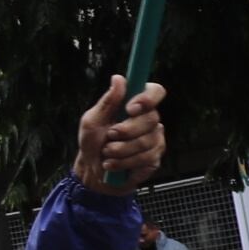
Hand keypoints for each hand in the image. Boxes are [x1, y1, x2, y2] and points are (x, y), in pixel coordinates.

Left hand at [72, 76, 167, 190]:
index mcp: (134, 104)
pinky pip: (145, 158)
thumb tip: (118, 78)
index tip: (130, 109)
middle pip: (151, 118)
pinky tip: (113, 164)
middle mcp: (148, 118)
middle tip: (110, 136)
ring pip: (146, 141)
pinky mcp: (155, 157)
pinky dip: (124, 162)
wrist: (93, 171)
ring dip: (121, 149)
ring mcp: (155, 138)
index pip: (155, 91)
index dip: (147, 98)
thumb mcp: (92, 121)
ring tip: (107, 153)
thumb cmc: (92, 142)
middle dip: (126, 130)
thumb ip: (107, 102)